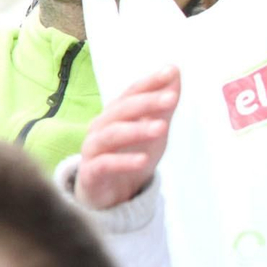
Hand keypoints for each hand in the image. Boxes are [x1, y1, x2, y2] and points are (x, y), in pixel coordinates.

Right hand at [74, 67, 179, 209]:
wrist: (109, 194)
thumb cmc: (130, 155)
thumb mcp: (152, 130)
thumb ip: (162, 104)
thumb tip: (175, 72)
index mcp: (114, 114)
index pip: (131, 93)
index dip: (149, 83)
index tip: (171, 72)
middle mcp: (100, 127)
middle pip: (120, 111)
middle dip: (146, 103)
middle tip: (170, 99)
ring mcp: (93, 149)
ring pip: (112, 135)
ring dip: (136, 130)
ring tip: (162, 128)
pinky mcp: (91, 173)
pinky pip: (105, 164)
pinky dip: (123, 161)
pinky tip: (143, 160)